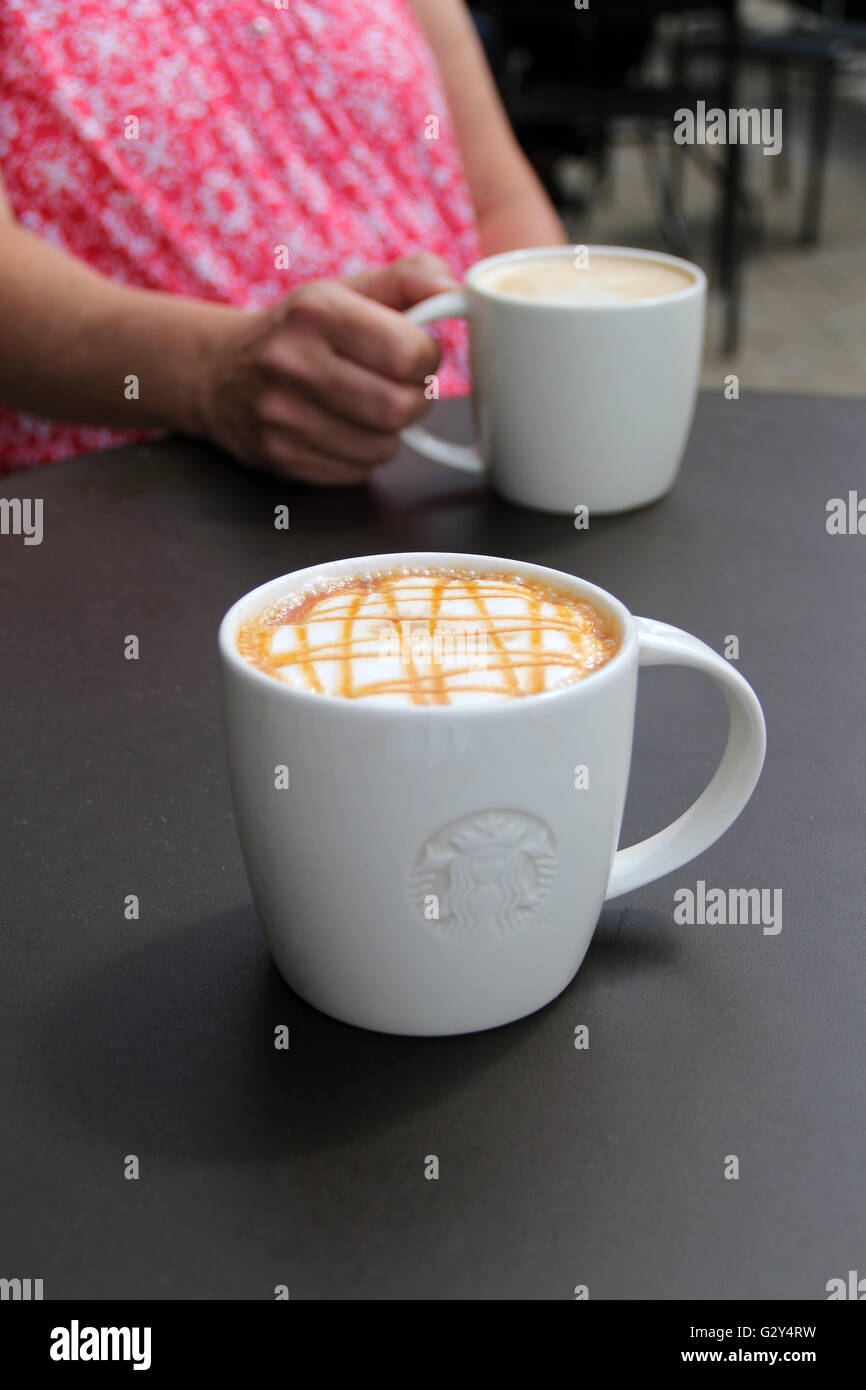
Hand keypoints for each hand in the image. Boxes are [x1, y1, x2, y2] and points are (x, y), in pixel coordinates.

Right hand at [196, 253, 457, 484]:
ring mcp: (281, 416)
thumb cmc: (300, 329)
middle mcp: (292, 362)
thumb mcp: (348, 289)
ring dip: (389, 432)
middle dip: (414, 401)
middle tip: (399, 387)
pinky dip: (361, 455)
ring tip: (366, 407)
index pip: (409, 353)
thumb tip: (452, 289)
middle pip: (399, 408)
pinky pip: (356, 472)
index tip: (414, 353)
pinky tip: (341, 429)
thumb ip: (409, 279)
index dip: (427, 358)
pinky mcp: (281, 457)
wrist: (218, 372)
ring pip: (383, 448)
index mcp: (316, 310)